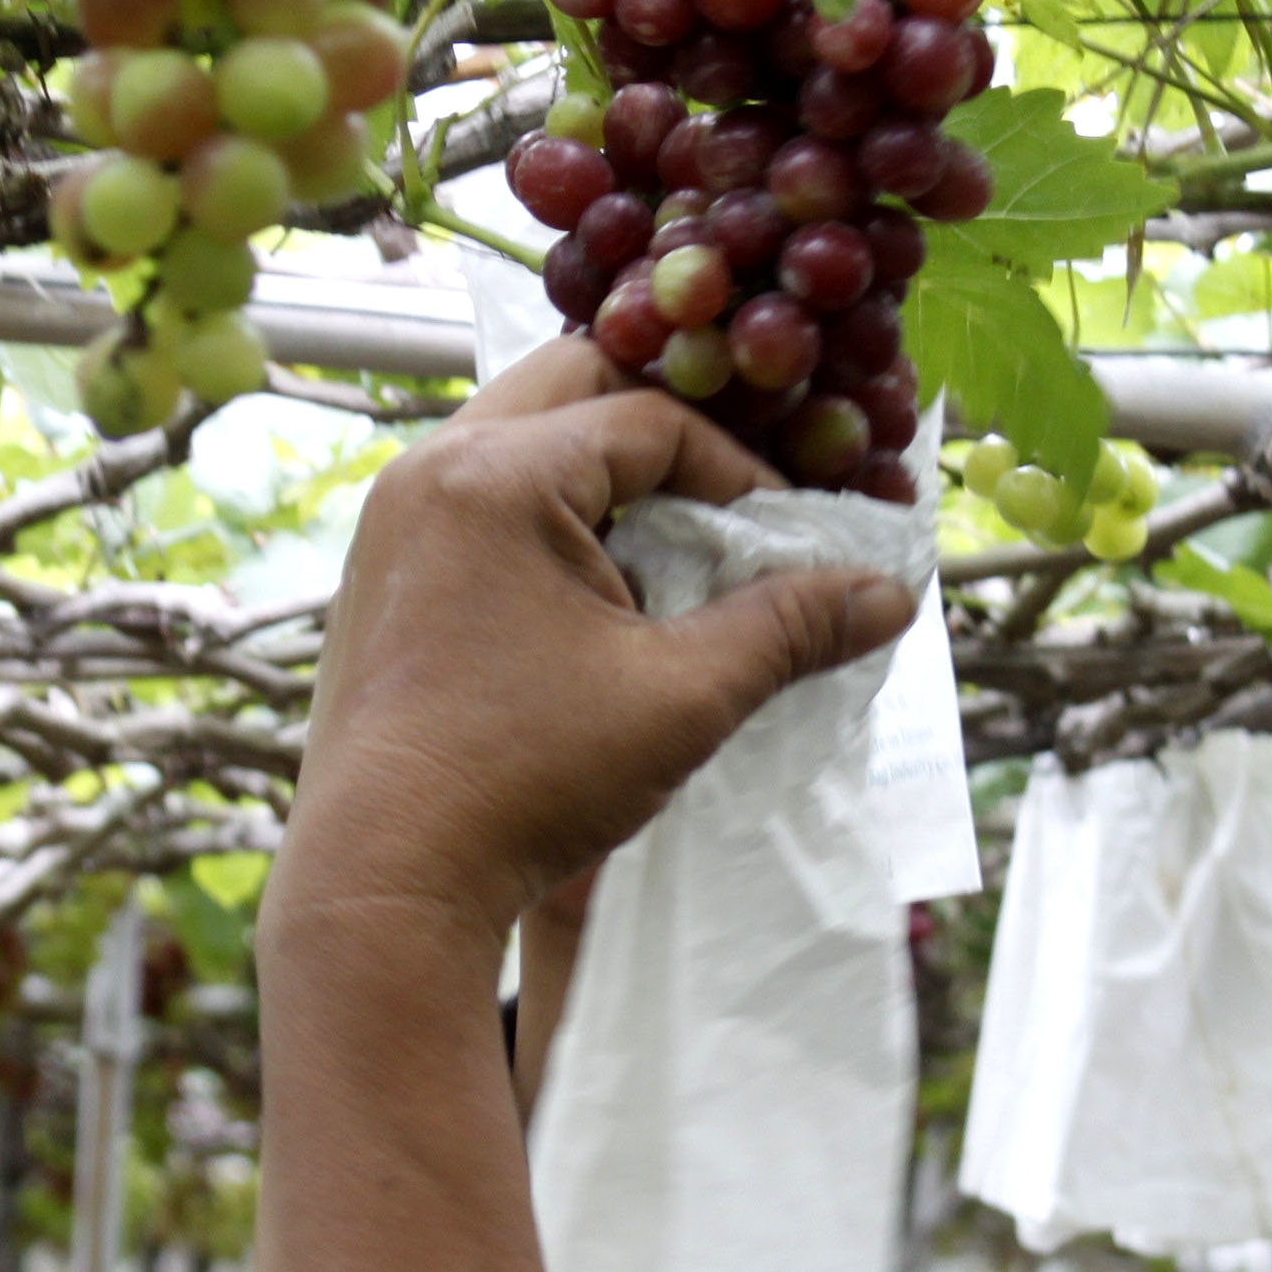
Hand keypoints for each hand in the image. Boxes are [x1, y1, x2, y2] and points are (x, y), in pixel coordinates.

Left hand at [275, 341, 919, 957]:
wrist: (384, 881)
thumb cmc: (525, 781)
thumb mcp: (681, 697)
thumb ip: (788, 629)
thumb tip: (888, 596)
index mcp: (495, 475)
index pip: (650, 422)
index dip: (739, 473)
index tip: (788, 540)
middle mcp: (429, 472)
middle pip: (575, 391)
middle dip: (668, 439)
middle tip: (730, 510)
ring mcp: (394, 521)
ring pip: (522, 441)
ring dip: (606, 479)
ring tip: (671, 558)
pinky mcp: (384, 575)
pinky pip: (482, 500)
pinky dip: (551, 519)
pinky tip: (599, 602)